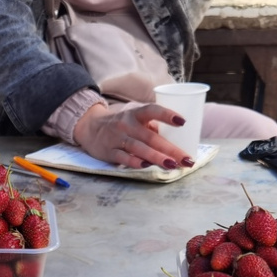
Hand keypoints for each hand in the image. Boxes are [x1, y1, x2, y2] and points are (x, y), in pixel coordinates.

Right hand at [72, 102, 194, 168]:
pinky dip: (135, 162)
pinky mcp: (109, 152)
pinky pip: (123, 158)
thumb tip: (177, 141)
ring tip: (173, 165)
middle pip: (151, 137)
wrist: (90, 128)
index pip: (152, 110)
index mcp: (136, 114)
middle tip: (187, 159)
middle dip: (171, 149)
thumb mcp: (135, 120)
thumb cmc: (121, 125)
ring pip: (139, 148)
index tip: (183, 122)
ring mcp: (117, 138)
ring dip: (157, 157)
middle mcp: (127, 125)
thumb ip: (152, 128)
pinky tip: (147, 166)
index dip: (167, 115)